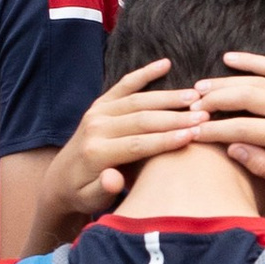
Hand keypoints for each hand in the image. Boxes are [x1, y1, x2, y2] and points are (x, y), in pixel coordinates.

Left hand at [35, 62, 207, 231]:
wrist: (60, 180)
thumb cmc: (83, 194)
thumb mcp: (92, 199)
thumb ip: (104, 188)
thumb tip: (114, 179)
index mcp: (96, 152)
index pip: (138, 144)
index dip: (167, 139)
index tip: (195, 135)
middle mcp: (96, 128)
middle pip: (141, 119)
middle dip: (175, 117)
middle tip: (204, 114)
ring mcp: (97, 112)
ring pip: (138, 100)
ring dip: (168, 97)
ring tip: (195, 96)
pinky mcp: (99, 105)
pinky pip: (124, 85)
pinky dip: (144, 73)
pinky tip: (165, 64)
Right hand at [193, 54, 264, 202]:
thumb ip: (260, 164)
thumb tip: (229, 146)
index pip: (241, 128)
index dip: (212, 130)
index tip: (191, 132)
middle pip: (245, 96)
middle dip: (214, 100)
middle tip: (190, 105)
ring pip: (257, 79)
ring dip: (226, 82)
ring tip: (201, 88)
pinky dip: (252, 61)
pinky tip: (229, 59)